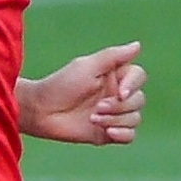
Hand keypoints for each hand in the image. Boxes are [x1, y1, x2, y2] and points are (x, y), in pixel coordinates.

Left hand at [18, 42, 145, 144]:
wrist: (41, 111)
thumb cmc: (60, 85)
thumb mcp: (86, 66)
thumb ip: (113, 56)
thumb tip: (138, 45)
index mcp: (113, 76)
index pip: (138, 76)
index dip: (133, 85)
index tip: (119, 92)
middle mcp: (116, 95)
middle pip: (139, 100)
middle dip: (119, 106)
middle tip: (97, 107)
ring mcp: (112, 114)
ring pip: (135, 118)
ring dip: (116, 119)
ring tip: (93, 118)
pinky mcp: (107, 133)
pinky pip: (129, 136)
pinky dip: (122, 134)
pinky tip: (108, 131)